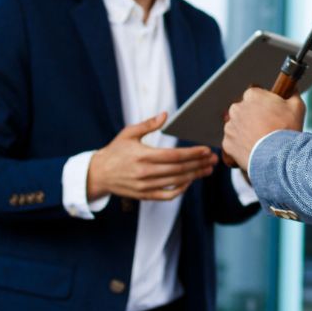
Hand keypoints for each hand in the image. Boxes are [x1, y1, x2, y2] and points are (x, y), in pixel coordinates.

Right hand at [87, 113, 215, 200]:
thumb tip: (166, 115)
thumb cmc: (115, 151)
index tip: (206, 150)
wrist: (98, 174)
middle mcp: (145, 173)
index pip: (174, 156)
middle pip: (179, 170)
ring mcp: (145, 186)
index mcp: (143, 156)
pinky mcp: (144, 195)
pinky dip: (179, 190)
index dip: (192, 153)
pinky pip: (166, 195)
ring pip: (175, 182)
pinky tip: (188, 182)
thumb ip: (148, 124)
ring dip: (194, 176)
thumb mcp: (128, 133)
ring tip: (207, 170)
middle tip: (214, 160)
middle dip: (199, 164)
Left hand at [222, 87, 305, 172]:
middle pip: (243, 110)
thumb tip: (292, 89)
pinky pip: (233, 143)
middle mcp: (237, 108)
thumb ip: (293, 93)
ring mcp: (230, 126)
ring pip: (237, 127)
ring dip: (245, 132)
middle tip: (266, 127)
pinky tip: (254, 150)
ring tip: (260, 141)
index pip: (254, 95)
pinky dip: (241, 146)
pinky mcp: (227, 143)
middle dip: (252, 117)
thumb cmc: (287, 130)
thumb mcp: (297, 107)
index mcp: (252, 95)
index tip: (270, 112)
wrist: (278, 157)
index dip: (263, 104)